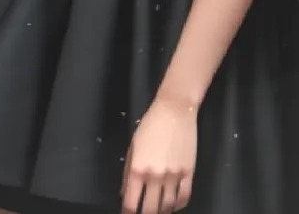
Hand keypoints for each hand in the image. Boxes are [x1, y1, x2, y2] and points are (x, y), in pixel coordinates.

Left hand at [121, 93, 197, 213]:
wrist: (175, 110)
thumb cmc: (150, 125)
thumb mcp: (133, 146)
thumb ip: (127, 171)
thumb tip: (125, 192)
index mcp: (138, 169)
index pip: (131, 202)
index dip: (128, 212)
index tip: (127, 213)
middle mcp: (155, 176)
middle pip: (149, 210)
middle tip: (143, 213)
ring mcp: (173, 176)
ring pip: (167, 206)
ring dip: (161, 211)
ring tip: (158, 209)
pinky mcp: (189, 172)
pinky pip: (184, 197)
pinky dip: (178, 205)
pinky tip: (174, 205)